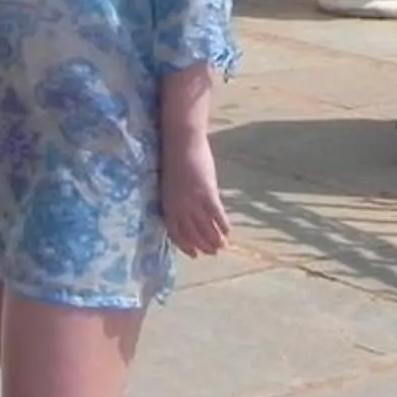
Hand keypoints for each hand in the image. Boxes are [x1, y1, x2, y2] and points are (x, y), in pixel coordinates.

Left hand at [161, 130, 230, 257]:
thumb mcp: (170, 184)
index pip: (176, 233)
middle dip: (203, 246)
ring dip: (215, 240)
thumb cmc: (174, 159)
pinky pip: (217, 216)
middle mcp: (179, 207)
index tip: (194, 254)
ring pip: (206, 228)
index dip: (185, 246)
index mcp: (167, 205)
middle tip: (213, 252)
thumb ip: (177, 200)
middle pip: (193, 234)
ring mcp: (193, 202)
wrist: (181, 142)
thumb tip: (188, 213)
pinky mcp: (207, 193)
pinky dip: (223, 225)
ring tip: (223, 246)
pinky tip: (229, 231)